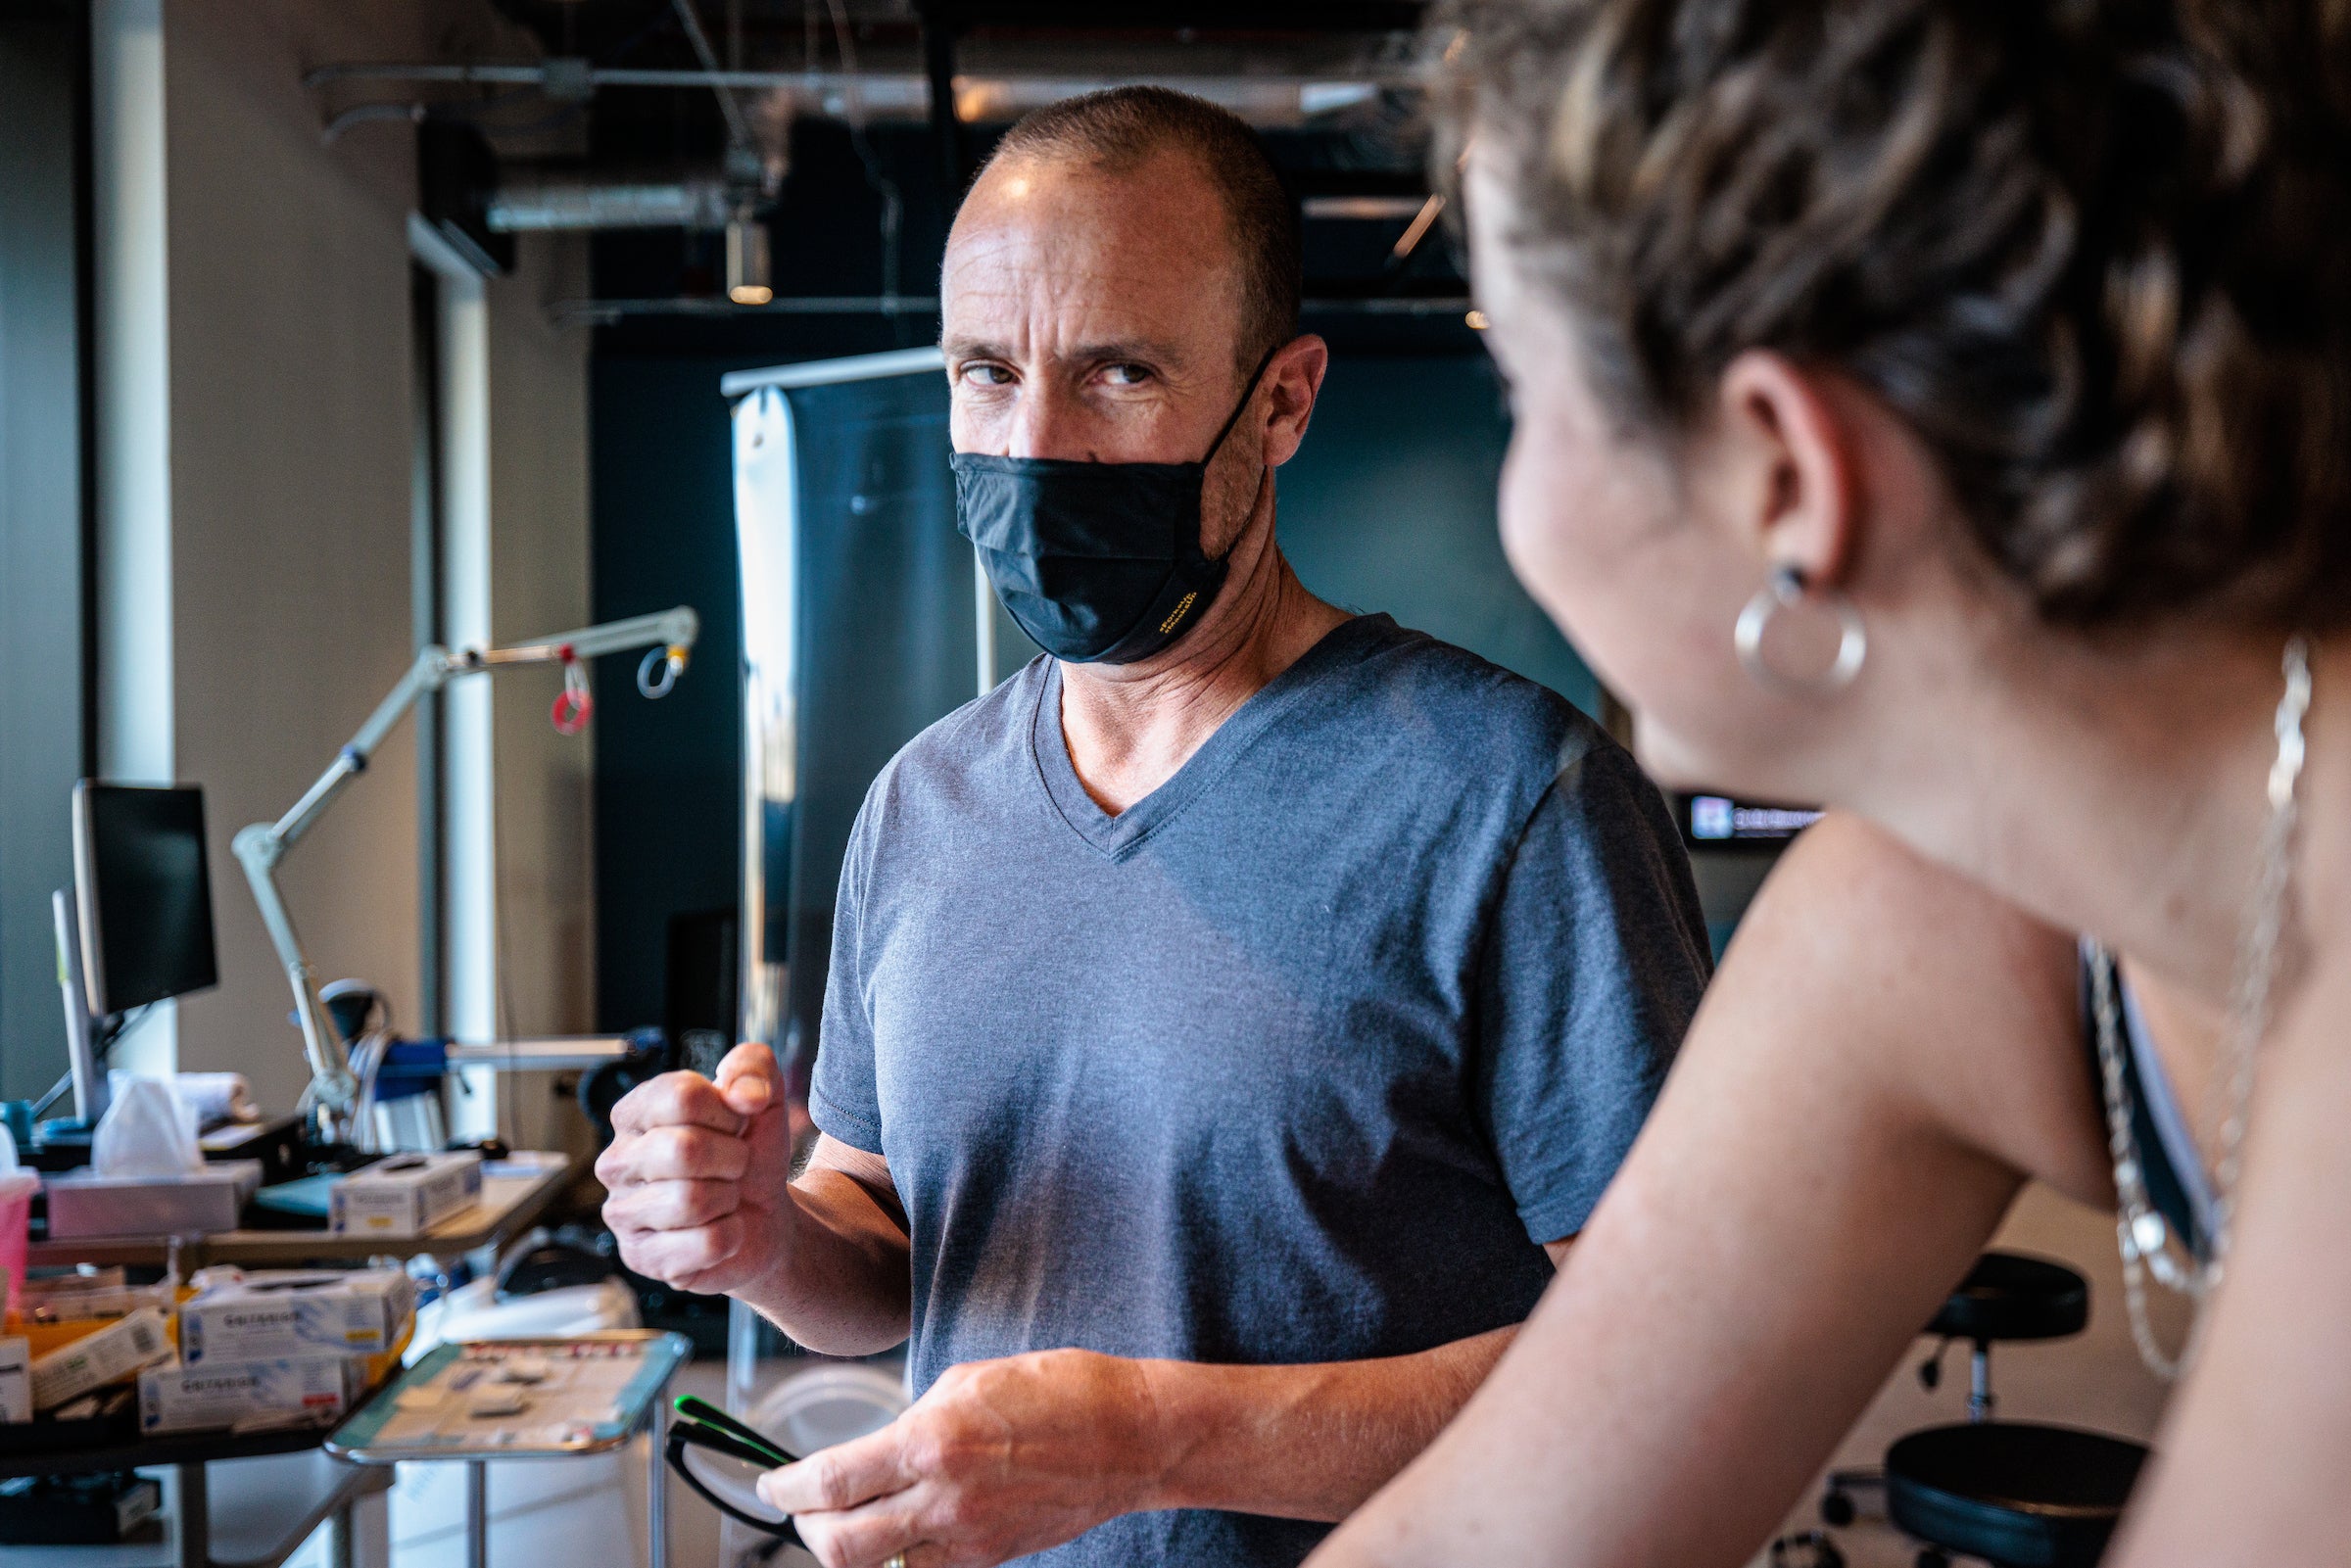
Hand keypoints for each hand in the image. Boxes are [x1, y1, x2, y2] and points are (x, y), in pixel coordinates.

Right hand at [595, 1042, 794, 1295]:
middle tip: (733, 1166)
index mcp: (635, 1113)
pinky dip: (730, 1236)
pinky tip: (721, 1230)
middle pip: (684, 1150)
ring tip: (724, 1197)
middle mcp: (616, 1161)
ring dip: (728, 1199)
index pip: (681, 1095)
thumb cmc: (748, 1152)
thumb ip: (754, 1066)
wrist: (763, 1215)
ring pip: (691, 1201)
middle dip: (731, 1158)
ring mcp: (622, 1213)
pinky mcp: (641, 1257)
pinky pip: (705, 1244)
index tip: (735, 1124)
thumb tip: (745, 1093)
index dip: (728, 1111)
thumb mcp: (761, 1098)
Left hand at [757, 1349, 1165, 1567]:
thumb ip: (916, 1420)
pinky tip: (907, 1526)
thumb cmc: (1061, 1389)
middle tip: (802, 1508)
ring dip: (851, 1547)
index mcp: (930, 1441)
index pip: (829, 1482)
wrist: (1133, 1436)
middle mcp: (942, 1499)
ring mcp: (969, 1539)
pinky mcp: (993, 1558)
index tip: (771, 1484)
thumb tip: (884, 1448)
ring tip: (851, 1518)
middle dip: (806, 1530)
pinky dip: (903, 1555)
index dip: (785, 1489)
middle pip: (838, 1546)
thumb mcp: (970, 1379)